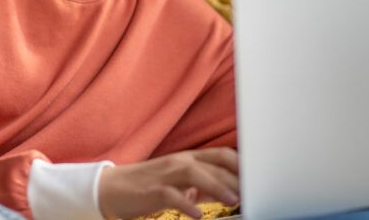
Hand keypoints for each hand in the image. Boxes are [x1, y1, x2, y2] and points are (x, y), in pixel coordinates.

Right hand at [97, 147, 239, 218]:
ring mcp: (164, 175)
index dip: (241, 165)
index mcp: (187, 158)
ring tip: (234, 200)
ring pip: (195, 174)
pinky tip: (198, 214)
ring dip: (217, 186)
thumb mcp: (178, 181)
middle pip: (213, 164)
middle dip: (235, 178)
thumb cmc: (147, 186)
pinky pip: (172, 195)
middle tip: (252, 193)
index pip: (221, 155)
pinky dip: (186, 203)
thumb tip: (226, 190)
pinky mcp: (151, 191)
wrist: (110, 189)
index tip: (258, 178)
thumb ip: (201, 184)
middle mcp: (179, 162)